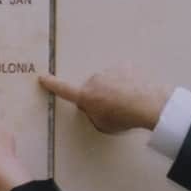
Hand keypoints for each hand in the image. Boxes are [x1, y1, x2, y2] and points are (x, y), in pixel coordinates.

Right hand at [38, 65, 171, 134]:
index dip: (53, 85)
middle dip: (99, 96)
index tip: (43, 78)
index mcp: (86, 96)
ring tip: (127, 103)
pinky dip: (127, 82)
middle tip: (113, 110)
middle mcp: (94, 80)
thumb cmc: (123, 118)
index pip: (64, 90)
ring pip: (108, 81)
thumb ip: (94, 114)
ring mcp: (110, 71)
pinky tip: (135, 93)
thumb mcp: (103, 124)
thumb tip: (95, 108)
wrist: (146, 104)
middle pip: (92, 88)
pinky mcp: (125, 66)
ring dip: (114, 89)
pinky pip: (123, 75)